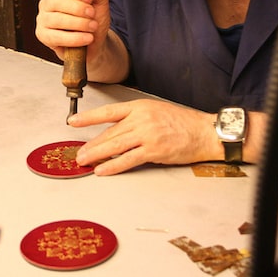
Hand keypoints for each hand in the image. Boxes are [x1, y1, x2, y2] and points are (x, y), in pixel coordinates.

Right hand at [35, 0, 110, 61]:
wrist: (95, 42)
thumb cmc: (94, 18)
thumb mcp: (100, 2)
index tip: (89, 0)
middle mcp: (46, 3)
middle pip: (55, 1)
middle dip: (77, 8)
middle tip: (92, 15)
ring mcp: (42, 20)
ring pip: (55, 19)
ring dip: (78, 24)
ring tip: (93, 27)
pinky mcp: (43, 36)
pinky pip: (55, 37)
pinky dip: (74, 38)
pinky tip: (87, 38)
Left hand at [69, 99, 222, 174]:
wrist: (204, 132)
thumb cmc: (183, 123)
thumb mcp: (156, 111)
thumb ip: (137, 119)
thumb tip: (115, 132)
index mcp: (141, 106)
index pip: (109, 111)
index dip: (89, 117)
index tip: (73, 122)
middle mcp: (142, 118)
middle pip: (110, 132)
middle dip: (91, 144)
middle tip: (78, 153)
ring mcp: (148, 134)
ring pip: (115, 146)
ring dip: (96, 155)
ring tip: (84, 161)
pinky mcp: (154, 150)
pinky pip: (128, 159)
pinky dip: (113, 166)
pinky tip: (102, 170)